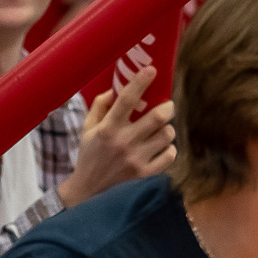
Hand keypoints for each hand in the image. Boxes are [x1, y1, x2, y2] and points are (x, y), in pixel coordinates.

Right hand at [59, 67, 175, 206]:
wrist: (87, 188)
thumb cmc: (89, 153)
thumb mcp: (87, 127)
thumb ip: (99, 105)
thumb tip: (116, 89)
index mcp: (107, 128)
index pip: (126, 99)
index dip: (140, 82)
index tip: (151, 70)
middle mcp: (123, 143)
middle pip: (158, 118)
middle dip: (168, 107)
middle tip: (167, 106)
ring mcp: (135, 160)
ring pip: (167, 136)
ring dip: (168, 129)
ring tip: (161, 129)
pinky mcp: (143, 174)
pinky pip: (169, 156)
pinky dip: (170, 149)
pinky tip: (162, 147)